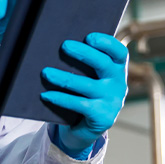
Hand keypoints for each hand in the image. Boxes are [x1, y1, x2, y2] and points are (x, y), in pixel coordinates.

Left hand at [41, 33, 128, 153]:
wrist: (88, 126)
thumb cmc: (85, 92)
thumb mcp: (89, 76)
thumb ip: (84, 62)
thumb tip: (60, 46)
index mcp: (117, 69)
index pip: (119, 52)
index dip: (107, 43)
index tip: (89, 37)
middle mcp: (118, 83)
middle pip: (103, 64)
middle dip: (84, 54)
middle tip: (64, 46)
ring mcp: (112, 101)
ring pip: (86, 85)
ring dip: (64, 78)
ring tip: (46, 72)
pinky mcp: (102, 117)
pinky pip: (78, 105)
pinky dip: (60, 99)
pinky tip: (45, 95)